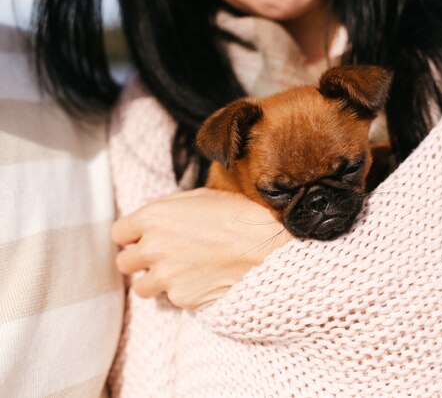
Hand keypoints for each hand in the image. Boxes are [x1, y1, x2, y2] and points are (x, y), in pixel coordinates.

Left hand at [112, 188, 290, 308]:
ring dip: (156, 281)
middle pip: (124, 262)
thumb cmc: (239, 217)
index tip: (144, 238)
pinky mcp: (181, 299)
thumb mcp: (202, 197)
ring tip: (180, 273)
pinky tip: (202, 281)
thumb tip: (151, 210)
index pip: (118, 233)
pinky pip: (171, 299)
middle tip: (161, 256)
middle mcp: (152, 248)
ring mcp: (165, 277)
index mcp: (153, 217)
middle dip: (139, 260)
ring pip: (141, 287)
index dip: (132, 235)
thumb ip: (169, 206)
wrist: (267, 249)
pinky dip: (182, 292)